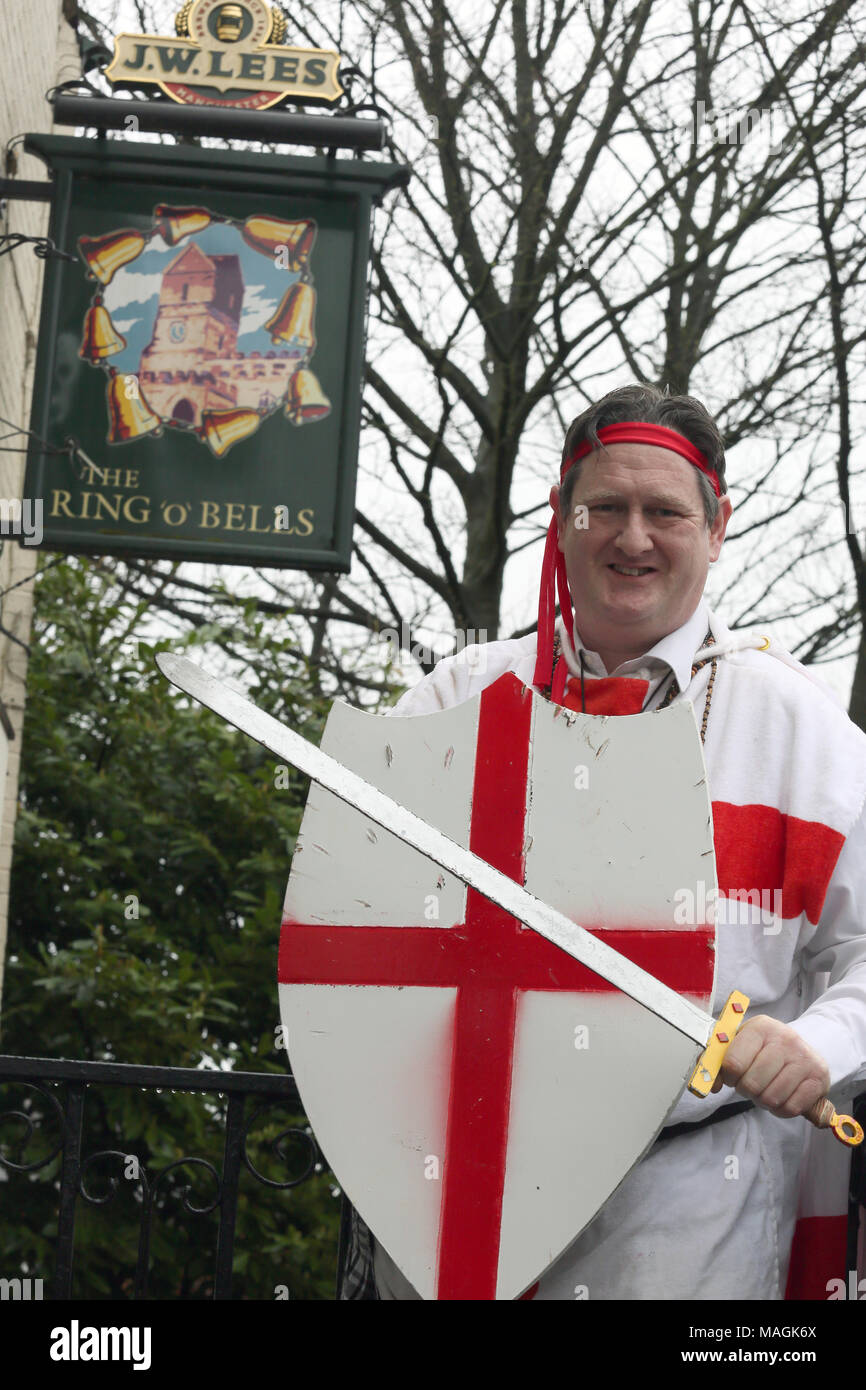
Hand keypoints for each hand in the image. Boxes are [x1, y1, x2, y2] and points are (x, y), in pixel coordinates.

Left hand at [711, 1014, 829, 1118]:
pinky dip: (780, 1109)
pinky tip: (782, 1096)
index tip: (732, 1076)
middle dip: (747, 1090)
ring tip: (767, 1088)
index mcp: (761, 1027)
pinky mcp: (819, 1078)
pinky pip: (790, 1108)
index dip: (728, 1077)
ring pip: (771, 1098)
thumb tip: (706, 1085)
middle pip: (752, 1084)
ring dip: (763, 1101)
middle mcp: (785, 1039)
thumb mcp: (741, 1044)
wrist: (802, 1048)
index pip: (733, 1063)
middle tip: (751, 1084)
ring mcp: (805, 1058)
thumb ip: (718, 1060)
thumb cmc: (764, 1050)